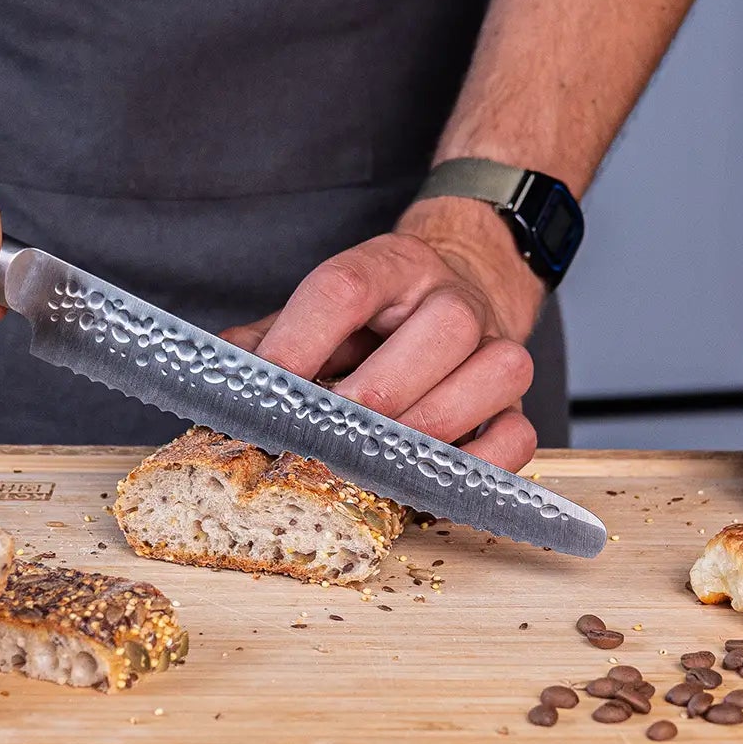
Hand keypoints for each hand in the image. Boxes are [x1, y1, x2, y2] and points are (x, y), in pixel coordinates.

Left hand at [224, 198, 546, 470]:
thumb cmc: (376, 320)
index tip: (268, 384)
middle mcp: (453, 299)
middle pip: (441, 329)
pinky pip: (520, 435)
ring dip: (434, 424)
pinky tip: (431, 477)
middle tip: (330, 435)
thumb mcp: (319, 315)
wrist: (462, 292)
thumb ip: (270, 340)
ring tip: (380, 458)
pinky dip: (480, 465)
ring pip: (497, 372)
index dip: (304, 337)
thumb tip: (222, 378)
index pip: (347, 287)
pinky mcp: (517, 404)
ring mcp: (496, 347)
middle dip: (379, 392)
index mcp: (392, 266)